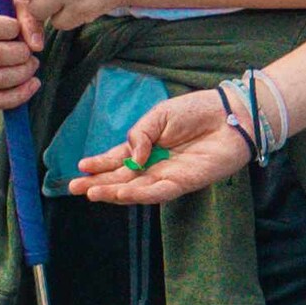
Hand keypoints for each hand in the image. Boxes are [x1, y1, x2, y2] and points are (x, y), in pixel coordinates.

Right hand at [0, 0, 37, 109]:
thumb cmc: (5, 17)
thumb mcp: (16, 8)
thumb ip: (28, 19)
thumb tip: (37, 46)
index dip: (12, 28)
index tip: (18, 28)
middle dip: (21, 55)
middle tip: (29, 52)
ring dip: (23, 74)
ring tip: (32, 64)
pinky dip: (19, 95)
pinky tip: (33, 84)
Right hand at [71, 90, 247, 203]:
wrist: (230, 114)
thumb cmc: (196, 111)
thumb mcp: (159, 114)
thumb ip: (140, 133)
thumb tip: (130, 156)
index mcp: (146, 146)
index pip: (117, 159)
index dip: (99, 164)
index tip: (80, 168)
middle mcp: (154, 164)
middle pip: (121, 178)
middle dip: (98, 183)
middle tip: (75, 188)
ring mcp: (168, 175)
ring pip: (136, 189)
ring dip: (115, 192)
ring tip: (94, 193)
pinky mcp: (185, 182)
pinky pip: (160, 191)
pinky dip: (141, 193)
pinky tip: (123, 193)